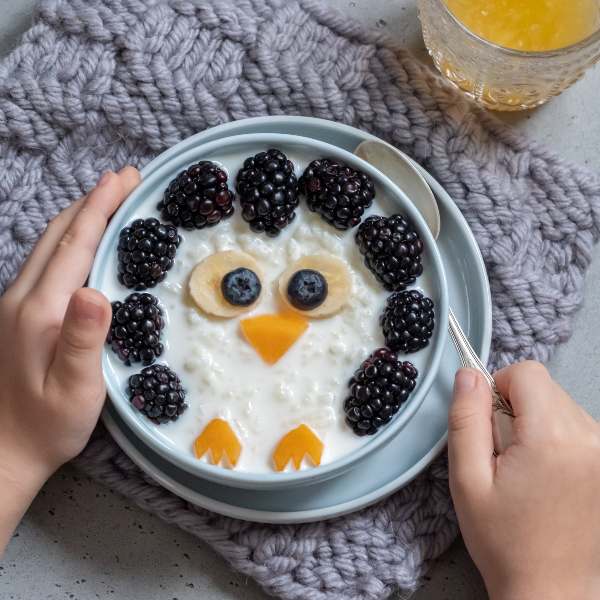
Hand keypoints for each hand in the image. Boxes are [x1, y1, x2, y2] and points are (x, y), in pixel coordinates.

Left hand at [0, 167, 139, 553]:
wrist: (1, 452)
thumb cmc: (47, 426)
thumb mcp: (76, 390)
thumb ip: (84, 340)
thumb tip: (96, 291)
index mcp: (40, 311)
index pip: (75, 245)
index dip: (100, 207)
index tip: (124, 179)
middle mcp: (22, 298)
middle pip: (58, 235)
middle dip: (92, 200)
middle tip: (126, 179)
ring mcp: (15, 304)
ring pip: (49, 245)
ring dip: (79, 216)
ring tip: (109, 199)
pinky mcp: (16, 315)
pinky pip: (46, 262)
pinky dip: (70, 239)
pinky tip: (84, 242)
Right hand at [449, 362, 599, 599]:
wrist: (549, 589)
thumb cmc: (506, 541)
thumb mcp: (467, 478)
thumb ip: (466, 418)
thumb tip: (468, 375)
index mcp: (553, 438)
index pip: (527, 373)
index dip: (498, 389)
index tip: (489, 423)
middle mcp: (590, 440)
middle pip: (543, 388)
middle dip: (515, 409)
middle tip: (503, 455)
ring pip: (558, 405)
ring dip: (534, 425)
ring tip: (523, 469)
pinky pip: (573, 426)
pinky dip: (552, 439)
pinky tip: (542, 476)